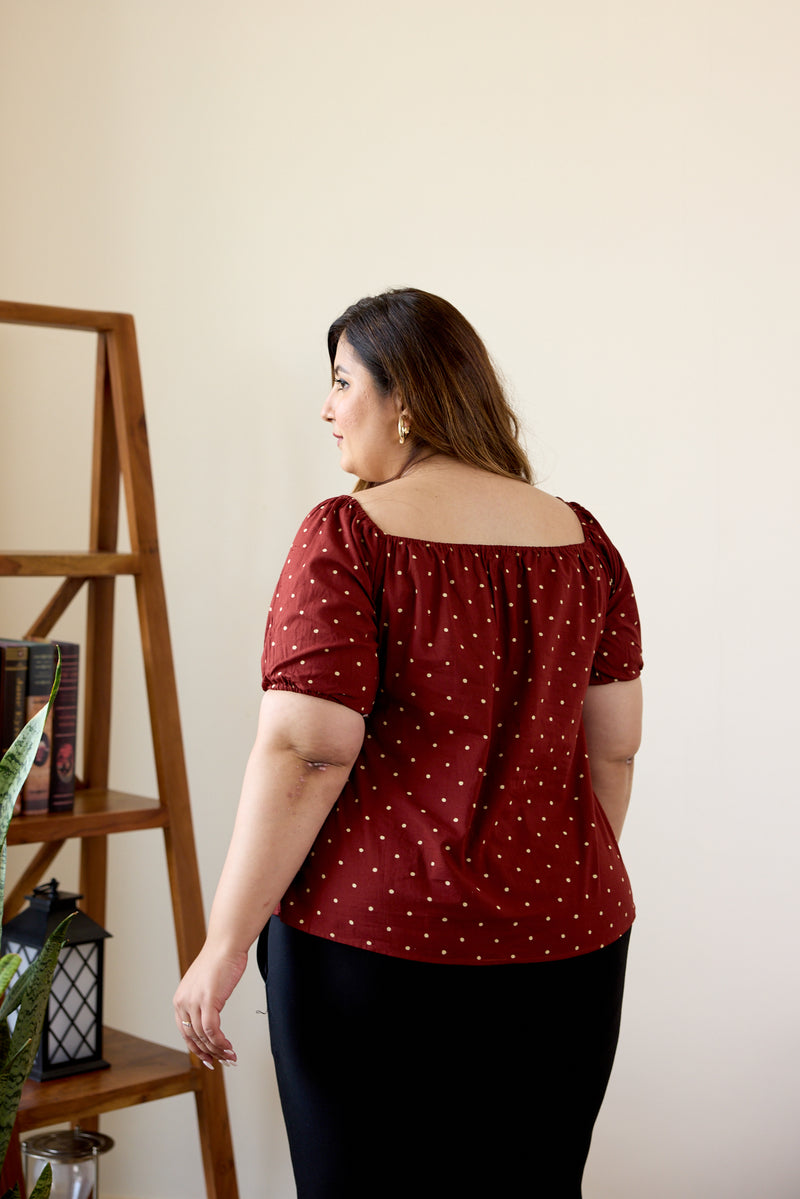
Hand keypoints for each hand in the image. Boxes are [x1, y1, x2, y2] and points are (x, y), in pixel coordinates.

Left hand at [173, 941, 247, 1068]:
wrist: (226, 945)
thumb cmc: (220, 961)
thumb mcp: (204, 985)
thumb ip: (202, 1002)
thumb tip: (209, 1020)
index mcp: (180, 1000)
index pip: (185, 1033)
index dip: (197, 1049)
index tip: (208, 1058)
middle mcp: (183, 1002)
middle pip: (194, 1038)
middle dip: (209, 1053)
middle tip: (222, 1061)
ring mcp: (195, 1002)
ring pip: (204, 1036)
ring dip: (218, 1050)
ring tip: (230, 1056)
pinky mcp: (208, 1001)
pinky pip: (212, 1030)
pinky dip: (221, 1042)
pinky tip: (229, 1046)